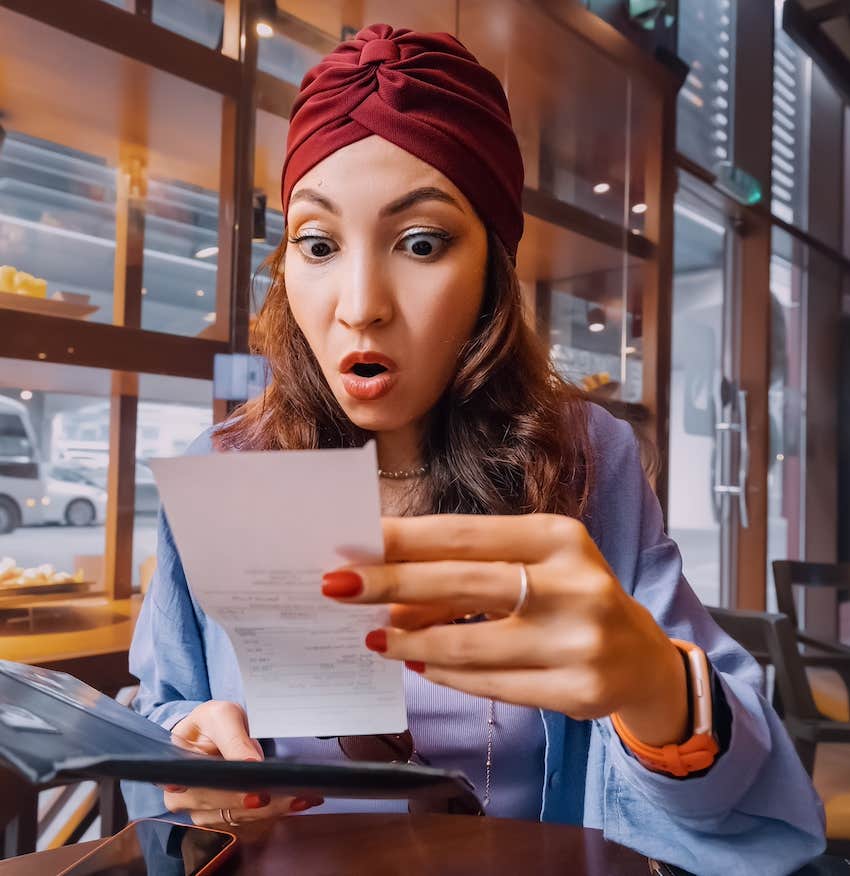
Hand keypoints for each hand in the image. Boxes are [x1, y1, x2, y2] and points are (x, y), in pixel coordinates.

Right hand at [164, 701, 322, 827]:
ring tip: (304, 797)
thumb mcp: (221, 716)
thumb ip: (234, 738)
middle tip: (294, 795)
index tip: (258, 796)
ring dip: (275, 810)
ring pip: (241, 817)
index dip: (230, 796)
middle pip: (226, 808)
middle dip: (263, 804)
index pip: (203, 791)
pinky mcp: (225, 815)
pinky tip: (300, 801)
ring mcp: (205, 811)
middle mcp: (186, 800)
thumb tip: (251, 764)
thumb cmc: (210, 721)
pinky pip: (251, 819)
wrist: (212, 729)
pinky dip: (276, 810)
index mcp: (176, 775)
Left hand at [322, 514, 687, 746]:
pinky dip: (446, 673)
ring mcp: (579, 641)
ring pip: (471, 642)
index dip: (404, 538)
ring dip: (411, 640)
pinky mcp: (578, 691)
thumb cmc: (570, 594)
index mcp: (558, 537)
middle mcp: (573, 583)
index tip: (353, 540)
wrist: (641, 657)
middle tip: (337, 585)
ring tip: (373, 637)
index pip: (466, 533)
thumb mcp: (536, 563)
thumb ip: (472, 567)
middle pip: (462, 582)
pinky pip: (491, 685)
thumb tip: (390, 580)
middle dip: (391, 584)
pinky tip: (418, 664)